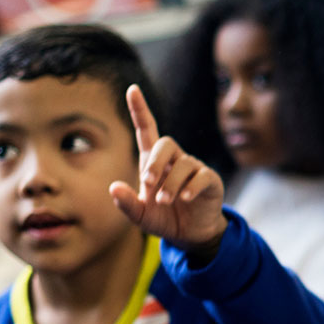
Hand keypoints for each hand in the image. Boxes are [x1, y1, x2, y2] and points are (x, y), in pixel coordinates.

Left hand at [109, 85, 227, 255]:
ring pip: (183, 163)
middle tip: (148, 183)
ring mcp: (194, 168)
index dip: (140, 109)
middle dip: (155, 162)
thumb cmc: (163, 218)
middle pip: (166, 143)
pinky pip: (201, 176)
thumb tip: (113, 188)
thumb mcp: (140, 216)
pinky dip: (190, 187)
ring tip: (165, 201)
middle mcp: (174, 160)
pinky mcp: (209, 180)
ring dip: (171, 184)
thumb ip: (126, 203)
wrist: (190, 234)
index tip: (132, 89)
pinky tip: (184, 199)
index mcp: (154, 162)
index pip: (147, 129)